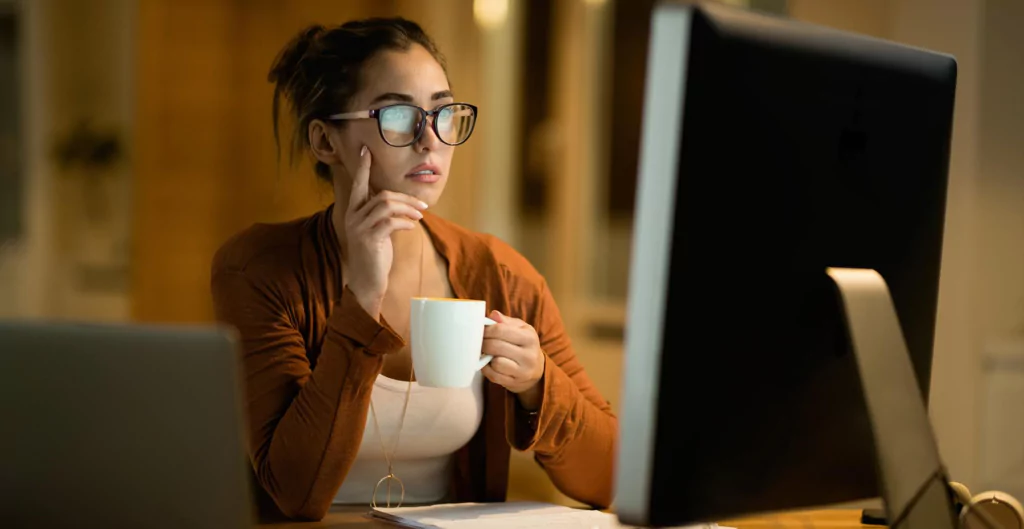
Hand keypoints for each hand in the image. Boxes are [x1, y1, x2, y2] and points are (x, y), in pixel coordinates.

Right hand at [338, 145, 427, 317]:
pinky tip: (412, 227)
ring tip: (420, 215)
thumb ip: (383, 214)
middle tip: (422, 205)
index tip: (366, 151)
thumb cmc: (375, 254)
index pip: (358, 184)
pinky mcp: (369, 239)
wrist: (367, 280)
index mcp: (353, 211)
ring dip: (408, 209)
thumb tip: (404, 202)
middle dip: (405, 198)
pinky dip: (405, 222)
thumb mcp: (378, 230)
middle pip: (382, 195)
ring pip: (387, 206)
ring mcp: (359, 228)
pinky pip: (390, 222)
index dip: (363, 168)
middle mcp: (353, 216)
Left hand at [481, 310, 545, 409]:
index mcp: (530, 337)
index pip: (500, 330)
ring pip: (495, 363)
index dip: (486, 330)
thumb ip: (505, 321)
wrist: (536, 369)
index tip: (480, 330)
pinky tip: (488, 363)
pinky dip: (487, 369)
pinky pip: (493, 376)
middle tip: (479, 341)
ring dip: (486, 357)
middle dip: (483, 343)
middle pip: (495, 346)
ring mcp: (523, 371)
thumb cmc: (524, 344)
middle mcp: (529, 355)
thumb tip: (493, 315)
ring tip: (486, 352)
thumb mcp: (520, 329)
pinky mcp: (514, 383)